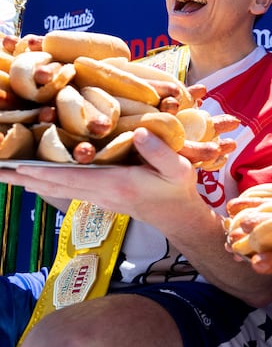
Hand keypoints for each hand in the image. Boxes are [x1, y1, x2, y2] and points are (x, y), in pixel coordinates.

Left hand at [0, 127, 203, 231]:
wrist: (179, 215)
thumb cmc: (178, 189)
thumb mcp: (178, 168)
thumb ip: (159, 152)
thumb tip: (140, 131)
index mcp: (116, 183)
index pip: (73, 177)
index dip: (45, 171)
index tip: (18, 166)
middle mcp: (101, 192)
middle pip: (55, 185)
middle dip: (24, 177)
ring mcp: (98, 197)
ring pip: (56, 189)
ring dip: (29, 181)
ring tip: (4, 174)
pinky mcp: (100, 196)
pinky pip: (65, 189)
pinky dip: (45, 183)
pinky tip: (33, 179)